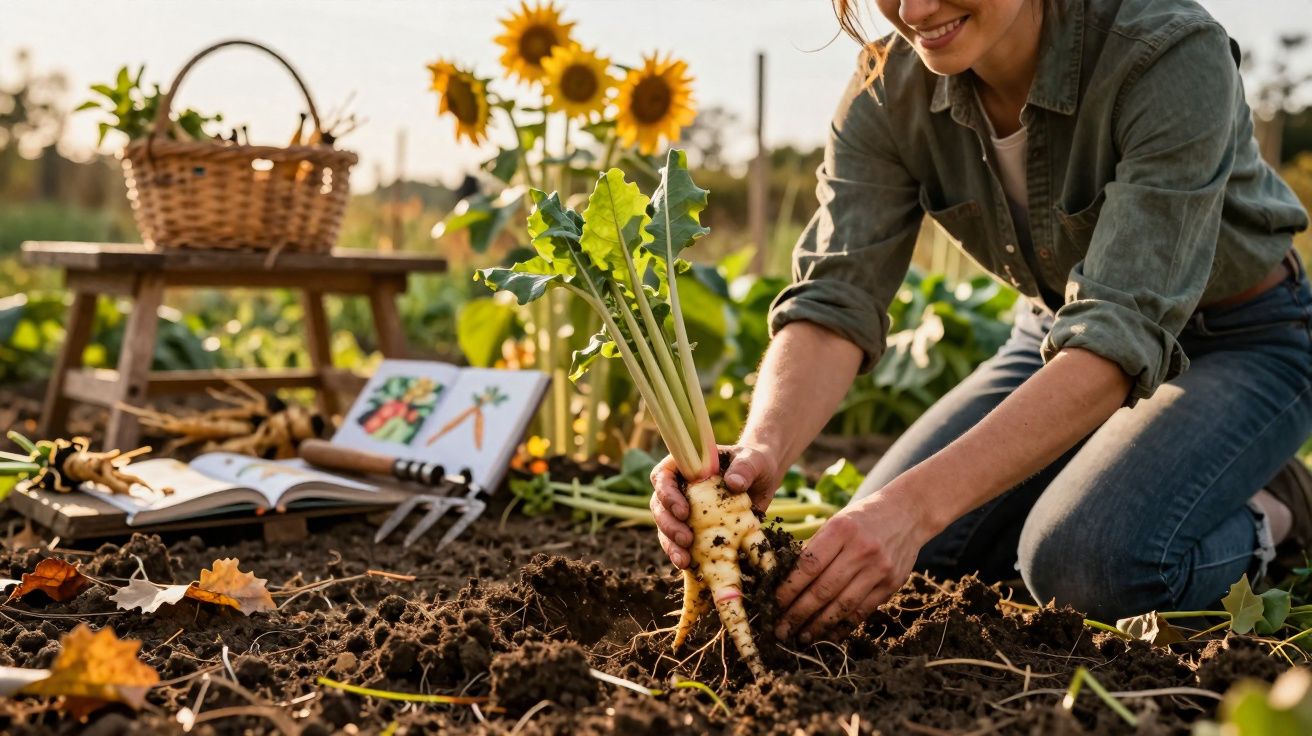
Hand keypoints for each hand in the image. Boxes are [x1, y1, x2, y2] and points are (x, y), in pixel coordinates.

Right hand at [649, 442, 779, 568]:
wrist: (763, 479)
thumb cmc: (754, 462)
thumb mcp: (753, 460)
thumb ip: (744, 468)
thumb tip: (734, 483)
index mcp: (684, 465)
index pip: (662, 476)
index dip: (667, 495)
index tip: (684, 511)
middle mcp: (678, 487)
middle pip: (659, 506)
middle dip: (669, 525)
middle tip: (685, 540)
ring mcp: (684, 508)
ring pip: (665, 528)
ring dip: (671, 545)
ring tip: (684, 561)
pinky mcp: (694, 528)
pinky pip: (680, 543)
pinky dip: (682, 554)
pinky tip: (690, 567)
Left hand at [774, 487, 933, 643]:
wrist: (909, 513)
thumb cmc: (863, 517)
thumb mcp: (837, 522)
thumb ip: (816, 548)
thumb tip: (786, 580)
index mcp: (841, 530)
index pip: (808, 566)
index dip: (789, 589)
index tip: (774, 603)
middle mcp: (861, 550)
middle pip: (823, 590)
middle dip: (798, 613)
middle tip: (781, 630)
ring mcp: (879, 569)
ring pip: (842, 606)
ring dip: (819, 625)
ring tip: (802, 637)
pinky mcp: (891, 584)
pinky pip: (863, 611)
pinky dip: (843, 625)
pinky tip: (829, 634)